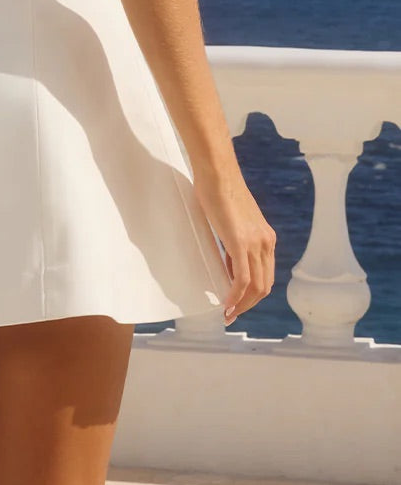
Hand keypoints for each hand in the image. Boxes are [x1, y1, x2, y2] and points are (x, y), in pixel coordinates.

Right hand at [192, 166, 275, 325]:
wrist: (218, 172)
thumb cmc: (219, 189)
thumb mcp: (232, 221)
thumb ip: (234, 240)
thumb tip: (228, 259)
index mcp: (266, 237)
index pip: (266, 275)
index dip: (253, 293)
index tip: (238, 302)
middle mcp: (266, 242)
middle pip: (264, 285)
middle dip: (248, 304)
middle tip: (231, 313)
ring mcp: (255, 243)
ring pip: (256, 286)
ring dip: (242, 304)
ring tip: (227, 313)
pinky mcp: (241, 242)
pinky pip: (242, 279)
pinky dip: (235, 296)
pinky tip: (226, 303)